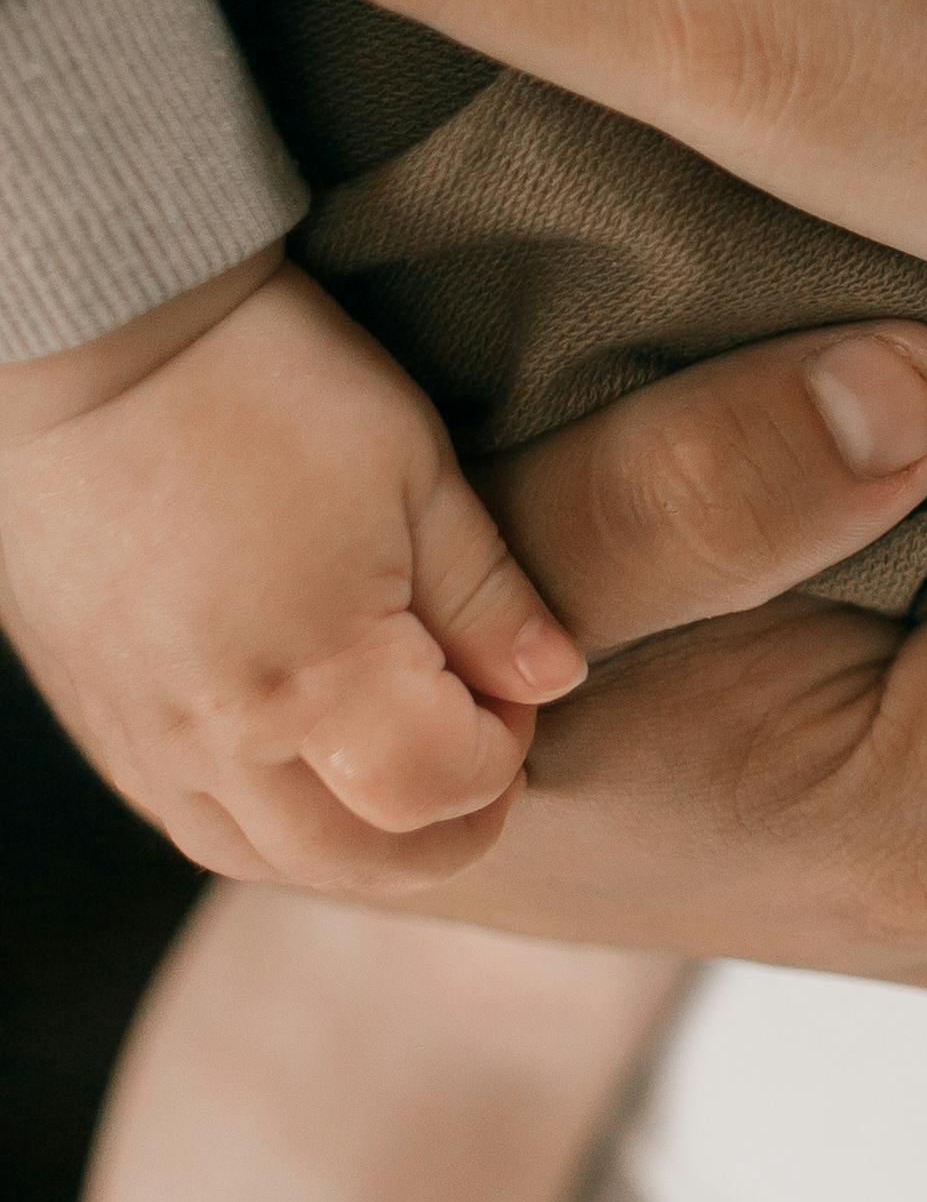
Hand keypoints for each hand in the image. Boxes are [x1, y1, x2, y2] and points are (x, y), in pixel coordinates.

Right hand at [0, 255, 584, 886]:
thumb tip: (556, 679)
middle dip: (447, 824)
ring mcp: (146, 740)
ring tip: (400, 753)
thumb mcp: (416, 472)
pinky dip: (270, 819)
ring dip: (358, 838)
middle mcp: (219, 739)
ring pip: (270, 860)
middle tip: (480, 741)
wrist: (94, 338)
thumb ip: (492, 597)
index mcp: (313, 678)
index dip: (503, 753)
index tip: (514, 685)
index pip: (439, 794)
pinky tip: (308, 752)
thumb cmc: (265, 385)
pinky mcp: (101, 720)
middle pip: (360, 862)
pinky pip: (192, 823)